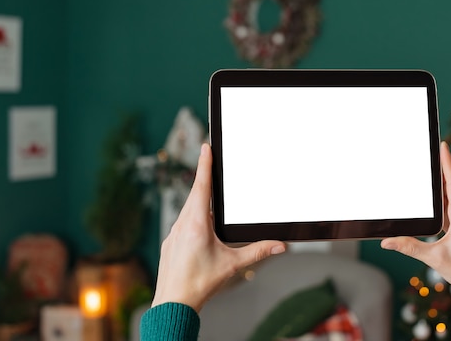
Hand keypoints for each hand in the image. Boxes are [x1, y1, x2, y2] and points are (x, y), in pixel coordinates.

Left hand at [151, 144, 286, 311]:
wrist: (173, 304)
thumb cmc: (200, 284)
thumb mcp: (232, 265)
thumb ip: (258, 252)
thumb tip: (279, 245)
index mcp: (196, 224)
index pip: (202, 186)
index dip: (205, 164)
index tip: (205, 147)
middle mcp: (181, 225)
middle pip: (195, 194)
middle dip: (204, 178)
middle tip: (209, 159)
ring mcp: (173, 233)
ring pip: (187, 208)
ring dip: (198, 198)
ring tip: (209, 189)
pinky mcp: (170, 242)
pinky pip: (182, 221)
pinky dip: (192, 214)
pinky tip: (199, 221)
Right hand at [380, 142, 450, 315]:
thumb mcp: (434, 259)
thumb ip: (409, 247)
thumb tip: (387, 241)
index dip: (447, 163)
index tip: (443, 145)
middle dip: (442, 166)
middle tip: (431, 149)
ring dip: (442, 180)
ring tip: (430, 166)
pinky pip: (450, 204)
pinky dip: (441, 195)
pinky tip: (432, 194)